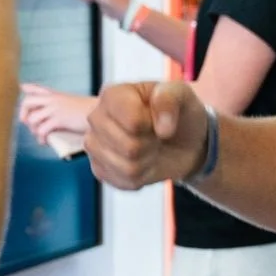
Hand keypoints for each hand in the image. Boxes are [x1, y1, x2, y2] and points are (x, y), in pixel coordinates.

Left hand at [19, 84, 94, 145]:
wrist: (98, 112)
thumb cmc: (87, 110)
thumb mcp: (72, 102)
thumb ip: (60, 104)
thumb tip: (51, 112)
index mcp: (55, 95)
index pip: (35, 88)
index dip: (27, 90)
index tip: (23, 89)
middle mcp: (53, 99)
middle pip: (28, 102)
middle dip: (23, 114)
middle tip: (29, 124)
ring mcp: (55, 109)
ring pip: (33, 119)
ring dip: (34, 130)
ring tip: (40, 135)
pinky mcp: (59, 119)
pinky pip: (42, 130)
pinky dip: (41, 138)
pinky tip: (44, 141)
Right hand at [85, 80, 208, 189]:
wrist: (181, 139)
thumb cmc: (177, 112)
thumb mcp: (181, 94)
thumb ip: (170, 98)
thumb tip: (162, 128)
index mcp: (113, 95)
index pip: (133, 121)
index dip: (153, 125)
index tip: (158, 119)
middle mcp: (96, 118)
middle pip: (129, 147)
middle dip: (151, 144)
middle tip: (155, 135)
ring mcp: (95, 145)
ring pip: (128, 167)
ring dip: (148, 161)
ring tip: (150, 147)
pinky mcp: (99, 169)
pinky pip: (125, 181)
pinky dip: (143, 175)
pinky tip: (144, 161)